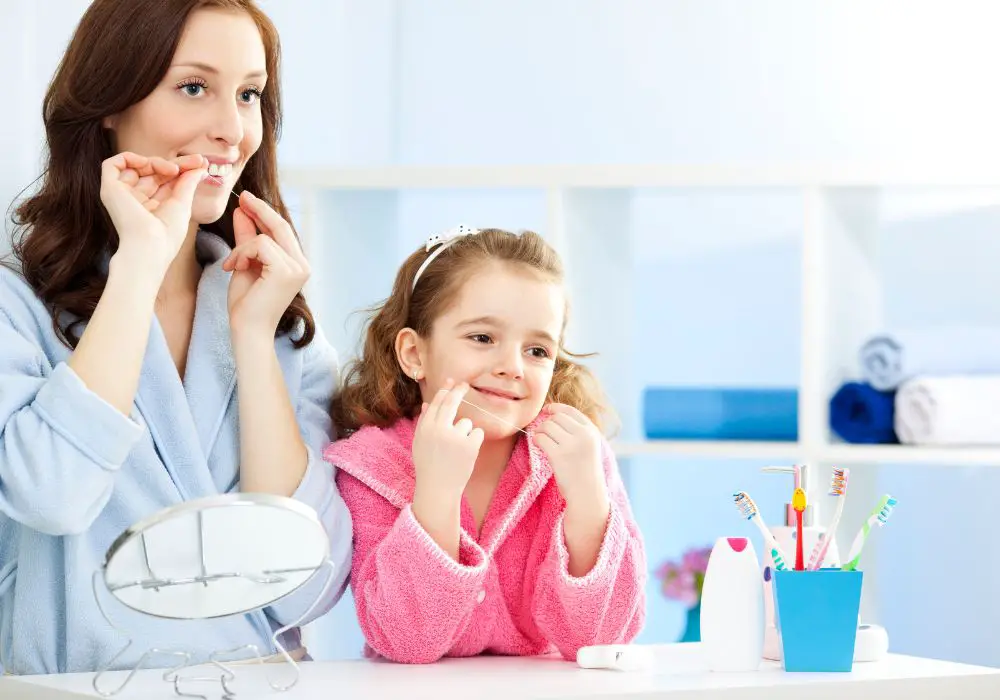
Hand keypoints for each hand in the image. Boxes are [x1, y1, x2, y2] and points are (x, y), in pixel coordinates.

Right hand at [100, 152, 206, 271]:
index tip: (201, 163)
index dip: (182, 168)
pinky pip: (112, 164)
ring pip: (136, 166)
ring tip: (174, 170)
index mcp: (151, 205)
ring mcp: (121, 194)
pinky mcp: (109, 189)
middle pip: (152, 171)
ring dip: (157, 162)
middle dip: (175, 163)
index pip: (164, 179)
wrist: (149, 247)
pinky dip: (130, 158)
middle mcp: (135, 199)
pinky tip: (148, 164)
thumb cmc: (167, 234)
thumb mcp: (182, 204)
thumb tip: (201, 167)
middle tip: (197, 160)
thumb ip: (189, 183)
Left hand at [223, 191, 309, 335]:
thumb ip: (246, 239)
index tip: (247, 200)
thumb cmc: (246, 304)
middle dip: (259, 210)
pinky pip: (260, 245)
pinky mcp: (287, 271)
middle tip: (241, 198)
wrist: (247, 331)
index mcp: (296, 264)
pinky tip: (233, 267)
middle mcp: (302, 265)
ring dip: (242, 247)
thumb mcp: (245, 264)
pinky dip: (242, 252)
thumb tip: (242, 211)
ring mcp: (298, 268)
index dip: (265, 213)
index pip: (282, 231)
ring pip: (266, 236)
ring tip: (231, 264)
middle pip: (281, 226)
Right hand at [412, 380, 483, 499]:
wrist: (438, 489)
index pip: (436, 403)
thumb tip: (427, 404)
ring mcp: (455, 437)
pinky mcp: (469, 445)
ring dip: (465, 433)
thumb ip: (424, 423)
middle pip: (451, 402)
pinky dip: (474, 441)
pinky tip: (465, 454)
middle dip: (458, 391)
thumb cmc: (429, 466)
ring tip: (456, 451)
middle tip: (464, 385)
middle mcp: (439, 429)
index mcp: (425, 428)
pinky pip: (477, 433)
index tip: (451, 382)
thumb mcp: (420, 444)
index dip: (445, 390)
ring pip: (466, 423)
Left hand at [533, 404, 606, 507]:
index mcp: (592, 431)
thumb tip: (553, 415)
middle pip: (556, 417)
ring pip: (546, 426)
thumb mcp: (590, 446)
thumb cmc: (585, 471)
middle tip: (542, 432)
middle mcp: (583, 435)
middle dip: (546, 423)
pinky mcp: (558, 455)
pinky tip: (538, 446)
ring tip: (541, 440)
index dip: (555, 408)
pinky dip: (536, 440)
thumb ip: (578, 431)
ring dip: (540, 431)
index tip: (546, 410)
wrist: (587, 495)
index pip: (570, 410)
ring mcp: (571, 445)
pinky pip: (540, 438)